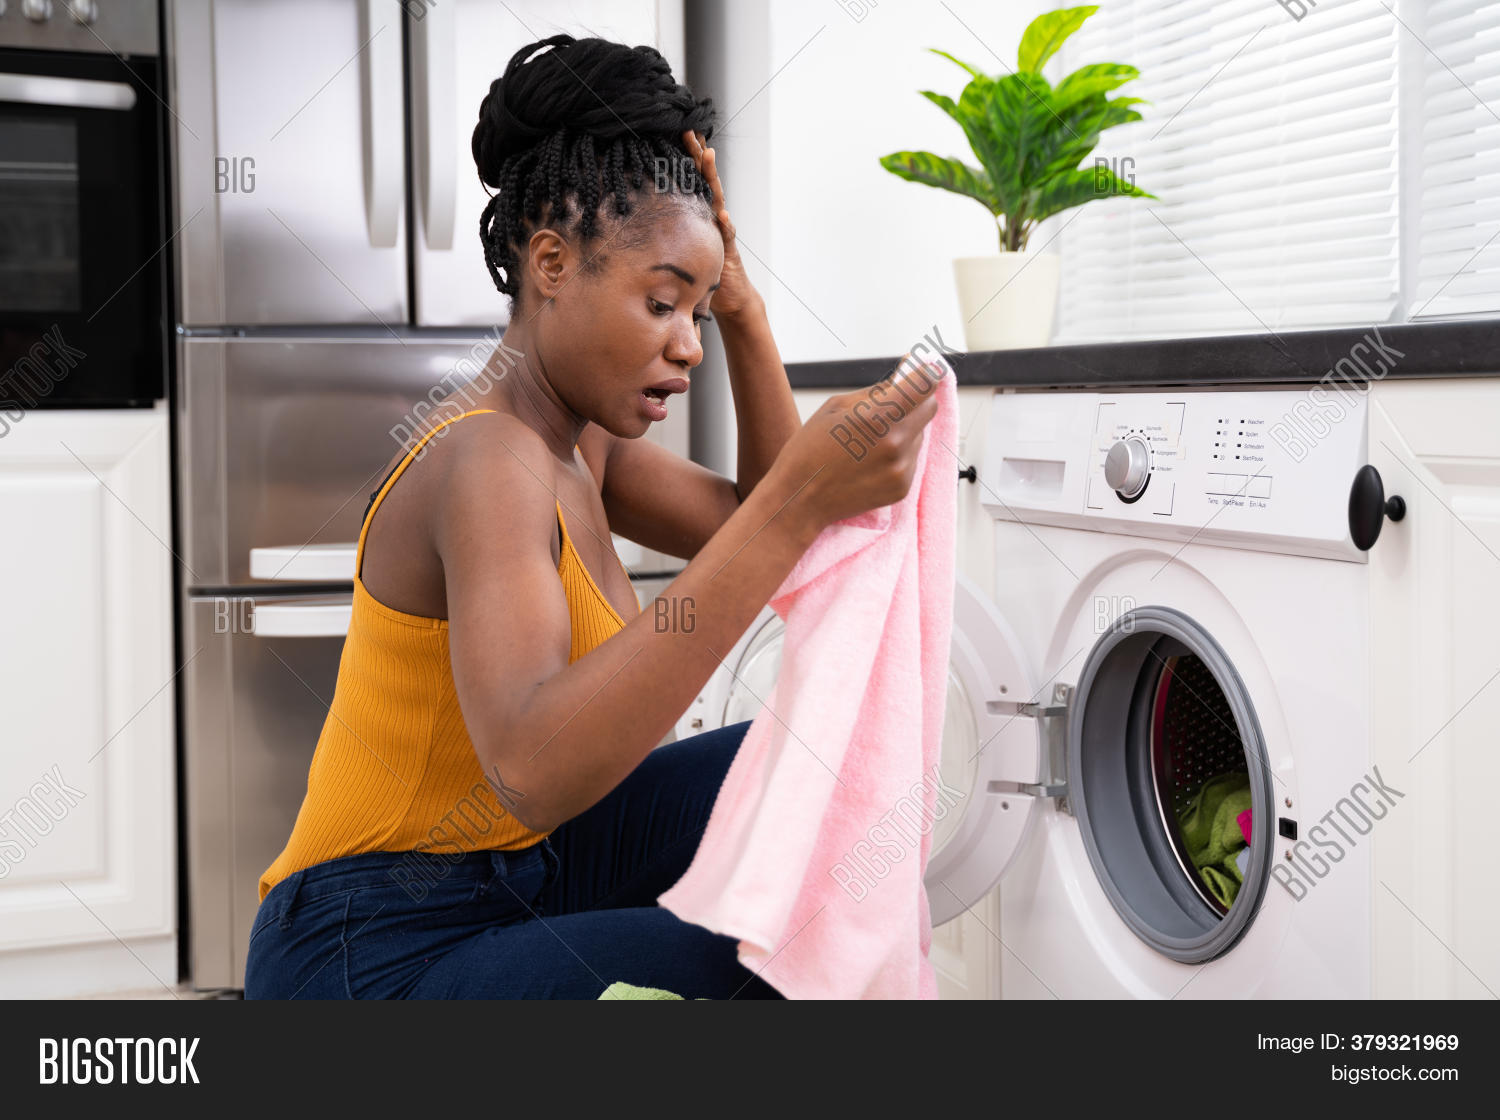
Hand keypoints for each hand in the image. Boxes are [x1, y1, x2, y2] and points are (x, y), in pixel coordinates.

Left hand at [682, 129, 757, 320]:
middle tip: (690, 131)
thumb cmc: (703, 271)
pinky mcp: (729, 249)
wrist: (730, 295)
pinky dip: (725, 225)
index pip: (692, 181)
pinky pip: (727, 235)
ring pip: (718, 198)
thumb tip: (634, 226)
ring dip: (713, 176)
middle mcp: (713, 216)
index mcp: (700, 214)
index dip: (685, 159)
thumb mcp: (680, 247)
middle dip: (698, 155)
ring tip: (708, 156)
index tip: (677, 134)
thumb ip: (666, 234)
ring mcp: (722, 229)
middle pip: (705, 180)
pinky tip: (722, 215)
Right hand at [771, 353, 943, 531]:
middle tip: (892, 403)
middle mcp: (895, 443)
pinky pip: (911, 458)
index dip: (926, 372)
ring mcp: (901, 468)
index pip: (924, 384)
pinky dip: (898, 454)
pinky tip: (870, 461)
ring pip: (919, 434)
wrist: (799, 500)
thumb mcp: (835, 407)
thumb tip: (905, 376)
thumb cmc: (809, 451)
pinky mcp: (902, 487)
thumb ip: (876, 391)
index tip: (923, 369)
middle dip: (914, 400)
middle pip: (929, 407)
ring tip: (869, 441)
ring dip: (903, 429)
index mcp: (877, 417)